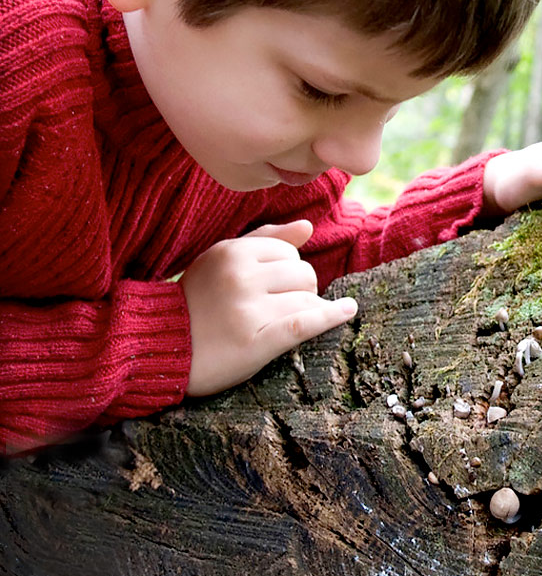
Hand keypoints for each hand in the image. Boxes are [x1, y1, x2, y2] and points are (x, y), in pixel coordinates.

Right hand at [181, 219, 357, 395]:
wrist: (160, 348)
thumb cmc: (196, 303)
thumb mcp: (220, 261)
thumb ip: (264, 240)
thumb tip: (308, 227)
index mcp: (232, 252)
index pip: (290, 252)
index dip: (290, 271)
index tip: (276, 288)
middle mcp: (241, 276)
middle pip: (305, 274)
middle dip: (302, 290)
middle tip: (279, 308)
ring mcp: (249, 309)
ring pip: (308, 299)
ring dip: (307, 311)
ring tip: (283, 322)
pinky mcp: (258, 340)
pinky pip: (307, 322)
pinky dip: (333, 316)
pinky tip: (348, 310)